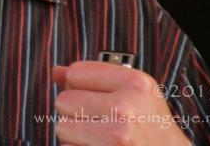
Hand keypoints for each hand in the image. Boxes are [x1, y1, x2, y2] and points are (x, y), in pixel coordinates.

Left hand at [53, 61, 190, 144]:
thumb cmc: (152, 130)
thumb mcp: (135, 95)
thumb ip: (94, 79)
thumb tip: (57, 71)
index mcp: (135, 83)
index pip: (75, 73)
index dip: (79, 87)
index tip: (97, 99)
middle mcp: (126, 108)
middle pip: (63, 101)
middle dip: (76, 114)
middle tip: (102, 124)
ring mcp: (116, 136)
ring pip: (62, 127)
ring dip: (76, 136)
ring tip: (102, 139)